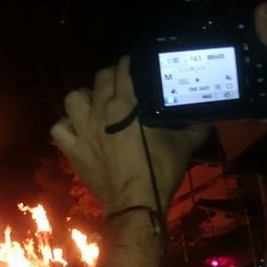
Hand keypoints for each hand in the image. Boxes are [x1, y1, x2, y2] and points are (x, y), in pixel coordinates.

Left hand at [50, 56, 209, 214]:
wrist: (137, 203)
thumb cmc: (159, 171)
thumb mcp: (183, 145)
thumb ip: (195, 127)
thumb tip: (207, 117)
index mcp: (127, 104)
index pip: (125, 69)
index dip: (130, 64)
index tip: (135, 66)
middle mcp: (101, 111)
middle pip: (100, 78)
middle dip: (110, 78)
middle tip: (119, 87)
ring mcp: (83, 130)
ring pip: (74, 97)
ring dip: (84, 98)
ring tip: (93, 105)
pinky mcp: (72, 149)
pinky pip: (59, 128)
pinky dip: (66, 126)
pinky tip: (77, 130)